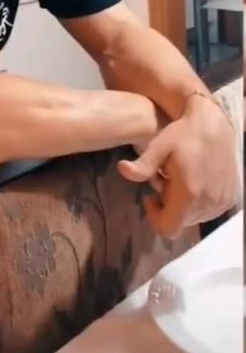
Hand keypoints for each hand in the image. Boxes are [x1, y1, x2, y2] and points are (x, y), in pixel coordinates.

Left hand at [118, 95, 237, 237]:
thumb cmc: (183, 135)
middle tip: (164, 180)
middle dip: (167, 206)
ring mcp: (221, 202)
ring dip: (182, 204)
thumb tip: (122, 169)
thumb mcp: (159, 148)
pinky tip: (195, 180)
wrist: (214, 124)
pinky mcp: (229, 198)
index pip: (168, 229)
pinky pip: (208, 211)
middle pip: (179, 222)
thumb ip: (142, 166)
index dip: (155, 217)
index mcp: (189, 194)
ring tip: (179, 179)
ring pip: (193, 217)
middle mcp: (207, 203)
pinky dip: (198, 201)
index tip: (150, 197)